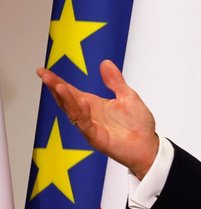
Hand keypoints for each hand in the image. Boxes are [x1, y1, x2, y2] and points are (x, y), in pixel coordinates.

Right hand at [37, 59, 159, 178]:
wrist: (148, 145)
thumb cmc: (138, 124)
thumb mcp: (128, 96)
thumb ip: (115, 81)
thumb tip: (105, 63)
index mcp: (93, 104)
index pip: (71, 91)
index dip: (56, 81)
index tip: (43, 71)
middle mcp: (88, 115)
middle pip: (67, 100)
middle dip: (55, 88)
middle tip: (45, 75)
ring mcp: (91, 127)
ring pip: (73, 112)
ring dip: (66, 99)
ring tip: (59, 86)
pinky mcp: (97, 139)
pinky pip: (86, 126)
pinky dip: (83, 114)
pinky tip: (82, 103)